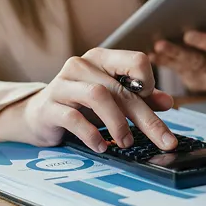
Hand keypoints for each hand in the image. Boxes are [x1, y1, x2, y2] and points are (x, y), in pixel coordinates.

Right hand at [0, 49, 177, 151]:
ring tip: (125, 143)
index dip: (148, 82)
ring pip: (98, 96)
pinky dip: (91, 134)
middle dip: (146, 118)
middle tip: (164, 141)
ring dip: (117, 123)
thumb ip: (140, 99)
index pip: (136, 60)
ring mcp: (62, 84)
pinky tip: (100, 146)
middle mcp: (82, 65)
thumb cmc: (80, 105)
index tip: (151, 103)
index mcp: (102, 58)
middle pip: (121, 89)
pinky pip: (74, 117)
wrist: (37, 116)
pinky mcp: (49, 106)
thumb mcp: (113, 99)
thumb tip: (169, 103)